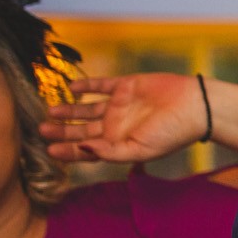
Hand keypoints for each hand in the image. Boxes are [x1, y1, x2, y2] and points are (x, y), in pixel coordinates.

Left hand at [41, 74, 203, 162]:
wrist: (195, 107)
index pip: (87, 149)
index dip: (68, 151)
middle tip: (42, 129)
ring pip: (87, 109)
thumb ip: (109, 152)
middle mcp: (117, 126)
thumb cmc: (172, 134)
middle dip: (62, 131)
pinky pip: (100, 86)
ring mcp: (120, 105)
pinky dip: (86, 86)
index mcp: (120, 144)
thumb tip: (81, 147)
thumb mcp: (139, 151)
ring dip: (69, 110)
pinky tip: (72, 88)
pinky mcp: (126, 86)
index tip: (49, 150)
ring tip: (51, 110)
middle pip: (82, 129)